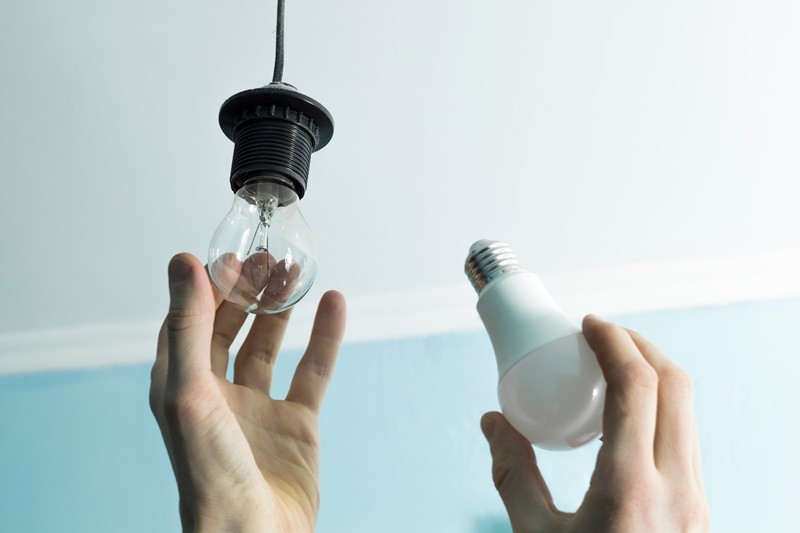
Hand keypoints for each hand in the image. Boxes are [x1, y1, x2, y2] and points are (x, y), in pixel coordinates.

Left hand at [150, 253, 345, 531]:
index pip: (189, 321)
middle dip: (248, 291)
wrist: (256, 532)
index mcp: (181, 386)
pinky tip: (333, 306)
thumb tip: (182, 262)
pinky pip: (312, 370)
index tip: (229, 254)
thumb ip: (188, 324)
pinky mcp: (295, 423)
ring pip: (270, 344)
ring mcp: (258, 408)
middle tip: (268, 258)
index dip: (207, 286)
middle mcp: (218, 393)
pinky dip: (324, 337)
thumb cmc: (210, 473)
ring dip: (282, 308)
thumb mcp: (190, 389)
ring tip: (295, 273)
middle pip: (230, 328)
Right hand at [481, 315, 709, 531]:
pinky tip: (627, 417)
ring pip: (687, 411)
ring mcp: (694, 500)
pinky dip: (661, 408)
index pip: (637, 387)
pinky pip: (686, 439)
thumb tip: (493, 422)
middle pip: (674, 386)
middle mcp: (675, 489)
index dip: (614, 342)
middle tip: (602, 335)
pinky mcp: (698, 509)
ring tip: (613, 368)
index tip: (589, 324)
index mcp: (628, 489)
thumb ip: (513, 475)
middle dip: (639, 345)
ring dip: (654, 375)